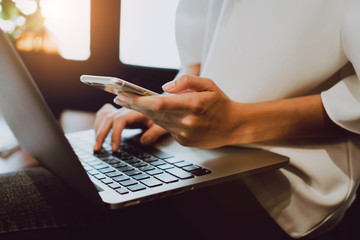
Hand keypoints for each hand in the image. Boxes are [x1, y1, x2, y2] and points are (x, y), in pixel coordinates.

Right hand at [93, 104, 167, 151]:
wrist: (163, 105)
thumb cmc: (163, 115)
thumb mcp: (162, 125)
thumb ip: (154, 133)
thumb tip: (143, 142)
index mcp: (136, 111)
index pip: (120, 120)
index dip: (115, 134)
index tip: (114, 148)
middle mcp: (126, 108)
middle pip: (108, 119)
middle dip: (101, 134)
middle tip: (98, 149)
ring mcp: (122, 109)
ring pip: (104, 116)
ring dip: (97, 130)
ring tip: (96, 145)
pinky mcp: (120, 111)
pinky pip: (105, 113)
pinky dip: (99, 122)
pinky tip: (97, 131)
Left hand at [113, 75, 238, 147]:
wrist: (233, 126)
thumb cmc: (220, 104)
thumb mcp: (208, 84)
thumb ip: (186, 81)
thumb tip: (164, 88)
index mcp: (193, 105)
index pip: (159, 104)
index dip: (138, 101)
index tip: (123, 95)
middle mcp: (187, 122)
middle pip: (153, 113)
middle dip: (134, 105)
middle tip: (120, 97)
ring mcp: (184, 134)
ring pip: (157, 122)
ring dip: (144, 112)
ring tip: (132, 102)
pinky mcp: (183, 141)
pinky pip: (166, 129)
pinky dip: (160, 120)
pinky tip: (157, 113)